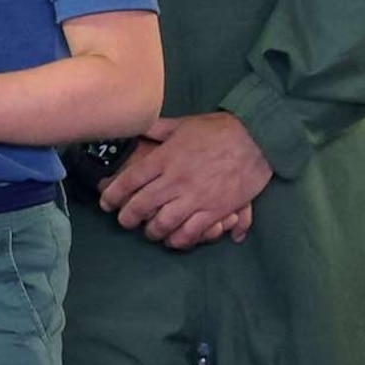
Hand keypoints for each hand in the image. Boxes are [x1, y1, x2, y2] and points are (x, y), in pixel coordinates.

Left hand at [99, 113, 271, 249]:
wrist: (258, 138)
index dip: (113, 196)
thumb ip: (156, 129)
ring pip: (163, 224)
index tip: (106, 204)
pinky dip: (179, 240)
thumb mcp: (182, 124)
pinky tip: (174, 239)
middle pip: (140, 207)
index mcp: (164, 159)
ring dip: (152, 232)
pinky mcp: (215, 210)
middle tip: (125, 221)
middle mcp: (175, 180)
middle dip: (127, 218)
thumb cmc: (218, 130)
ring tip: (150, 232)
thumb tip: (135, 125)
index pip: (129, 182)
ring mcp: (195, 198)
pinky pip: (191, 233)